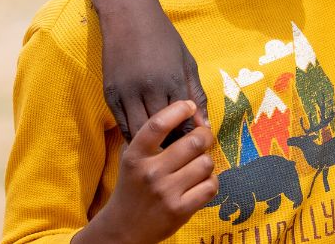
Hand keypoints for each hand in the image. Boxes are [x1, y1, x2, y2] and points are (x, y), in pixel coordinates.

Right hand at [81, 101, 217, 243]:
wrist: (123, 229)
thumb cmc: (132, 188)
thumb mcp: (130, 159)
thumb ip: (149, 138)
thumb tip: (185, 112)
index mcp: (135, 155)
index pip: (158, 124)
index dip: (179, 110)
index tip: (190, 105)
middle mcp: (150, 172)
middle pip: (194, 142)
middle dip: (205, 136)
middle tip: (203, 138)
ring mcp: (166, 192)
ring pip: (206, 163)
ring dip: (207, 162)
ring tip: (198, 166)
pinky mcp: (180, 210)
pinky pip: (210, 186)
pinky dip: (210, 182)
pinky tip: (201, 183)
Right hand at [100, 0, 208, 144]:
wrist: (128, 15)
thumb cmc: (163, 37)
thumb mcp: (186, 62)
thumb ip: (196, 94)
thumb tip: (204, 125)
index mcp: (172, 81)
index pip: (184, 125)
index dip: (190, 140)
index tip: (194, 147)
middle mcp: (148, 89)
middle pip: (162, 134)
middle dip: (171, 147)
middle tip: (179, 156)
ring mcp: (126, 92)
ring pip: (139, 134)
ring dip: (151, 145)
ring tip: (162, 152)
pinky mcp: (110, 94)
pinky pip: (121, 125)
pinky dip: (133, 135)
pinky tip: (143, 140)